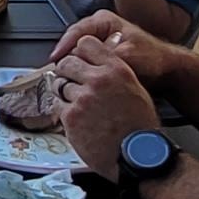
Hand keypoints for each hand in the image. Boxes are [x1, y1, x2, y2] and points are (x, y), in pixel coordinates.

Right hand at [52, 8, 180, 97]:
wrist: (166, 70)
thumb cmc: (152, 58)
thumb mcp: (129, 55)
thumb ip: (106, 56)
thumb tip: (84, 62)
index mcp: (103, 21)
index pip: (76, 32)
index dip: (64, 47)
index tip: (55, 60)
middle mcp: (98, 30)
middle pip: (72, 44)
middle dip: (66, 60)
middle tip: (57, 75)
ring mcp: (98, 44)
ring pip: (76, 56)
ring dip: (72, 69)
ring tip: (64, 82)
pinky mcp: (99, 58)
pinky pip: (84, 65)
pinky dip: (80, 74)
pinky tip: (77, 85)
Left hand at [56, 53, 163, 180]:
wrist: (138, 155)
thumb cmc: (140, 127)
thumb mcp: (135, 89)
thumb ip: (113, 74)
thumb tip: (95, 67)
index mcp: (116, 69)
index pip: (86, 43)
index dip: (78, 51)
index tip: (77, 59)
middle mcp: (98, 80)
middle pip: (67, 62)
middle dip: (66, 71)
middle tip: (70, 80)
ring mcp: (82, 98)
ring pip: (59, 84)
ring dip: (64, 92)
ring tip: (76, 103)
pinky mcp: (71, 117)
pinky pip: (57, 106)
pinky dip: (63, 111)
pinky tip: (76, 118)